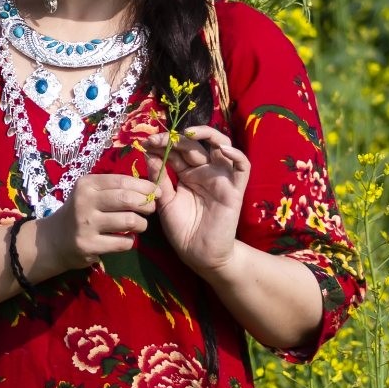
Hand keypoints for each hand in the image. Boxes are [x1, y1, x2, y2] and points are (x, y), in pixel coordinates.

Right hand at [33, 170, 160, 274]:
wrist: (54, 240)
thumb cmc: (80, 212)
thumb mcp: (90, 193)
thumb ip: (114, 188)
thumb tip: (150, 188)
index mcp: (87, 185)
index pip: (122, 181)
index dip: (144, 186)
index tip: (157, 192)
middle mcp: (84, 202)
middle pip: (127, 199)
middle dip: (146, 204)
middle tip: (151, 209)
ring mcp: (86, 224)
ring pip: (129, 221)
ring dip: (141, 224)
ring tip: (139, 225)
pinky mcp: (89, 245)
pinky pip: (123, 243)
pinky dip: (130, 241)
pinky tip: (125, 239)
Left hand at [154, 125, 249, 273]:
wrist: (199, 255)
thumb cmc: (182, 230)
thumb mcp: (165, 202)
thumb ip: (159, 179)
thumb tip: (148, 154)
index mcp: (188, 174)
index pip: (177, 151)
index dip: (163, 144)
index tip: (145, 143)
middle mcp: (205, 172)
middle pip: (195, 145)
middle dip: (175, 139)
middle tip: (156, 139)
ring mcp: (221, 178)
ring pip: (221, 146)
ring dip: (208, 134)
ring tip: (188, 133)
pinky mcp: (235, 189)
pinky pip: (242, 167)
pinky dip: (236, 155)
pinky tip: (222, 150)